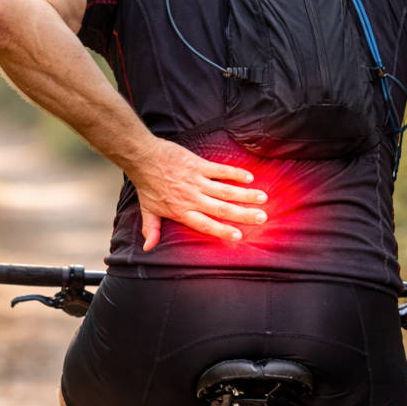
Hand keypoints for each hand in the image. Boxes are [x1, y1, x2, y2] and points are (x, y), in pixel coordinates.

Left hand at [126, 138, 267, 250]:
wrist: (143, 158)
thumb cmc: (147, 184)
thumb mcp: (147, 210)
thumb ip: (152, 229)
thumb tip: (148, 248)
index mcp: (182, 211)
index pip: (206, 224)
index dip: (222, 230)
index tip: (239, 236)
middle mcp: (192, 198)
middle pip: (222, 208)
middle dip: (243, 214)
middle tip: (261, 218)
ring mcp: (196, 181)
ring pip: (226, 190)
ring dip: (245, 194)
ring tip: (263, 198)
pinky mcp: (199, 165)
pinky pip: (221, 170)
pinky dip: (235, 173)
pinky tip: (249, 177)